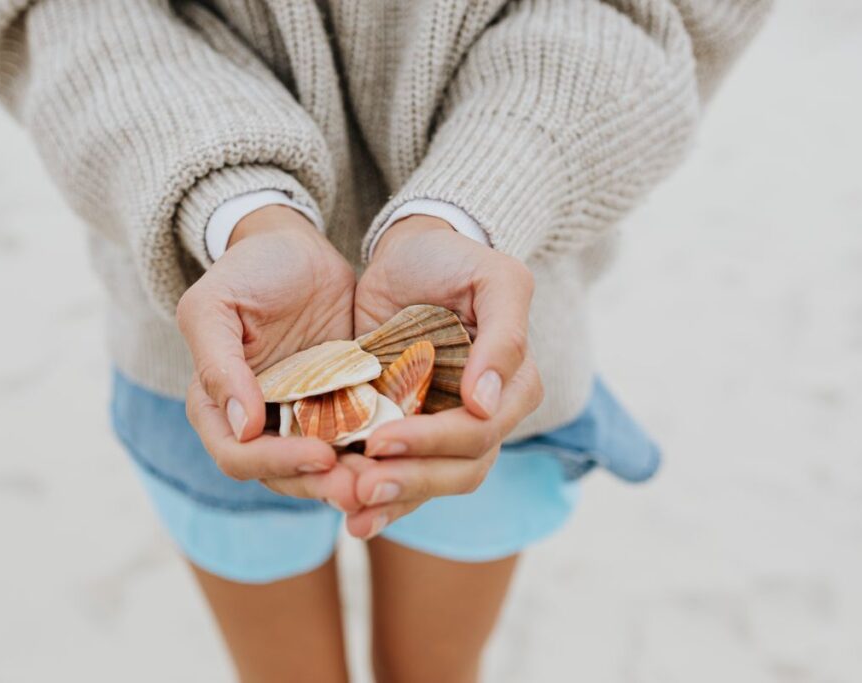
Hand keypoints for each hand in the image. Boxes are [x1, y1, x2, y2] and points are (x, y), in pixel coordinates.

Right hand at [176, 205, 360, 510]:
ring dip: (354, 479)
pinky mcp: (342, 408)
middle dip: (322, 485)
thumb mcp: (215, 306)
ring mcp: (302, 420)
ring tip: (388, 479)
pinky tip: (407, 453)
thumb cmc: (247, 271)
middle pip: (285, 476)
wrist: (296, 249)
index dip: (275, 463)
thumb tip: (243, 426)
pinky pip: (360, 439)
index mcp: (217, 407)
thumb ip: (218, 365)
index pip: (238, 456)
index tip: (319, 455)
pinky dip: (379, 452)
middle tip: (362, 487)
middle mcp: (259, 424)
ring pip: (326, 469)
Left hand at [346, 215, 543, 537]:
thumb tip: (485, 405)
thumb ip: (505, 336)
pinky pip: (400, 474)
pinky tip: (348, 516)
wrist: (409, 254)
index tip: (381, 440)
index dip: (433, 443)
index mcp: (512, 387)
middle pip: (457, 470)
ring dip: (391, 501)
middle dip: (409, 483)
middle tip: (360, 487)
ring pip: (428, 483)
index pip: (479, 434)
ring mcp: (444, 428)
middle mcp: (484, 417)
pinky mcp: (407, 429)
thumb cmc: (454, 260)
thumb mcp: (495, 279)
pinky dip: (378, 499)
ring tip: (349, 511)